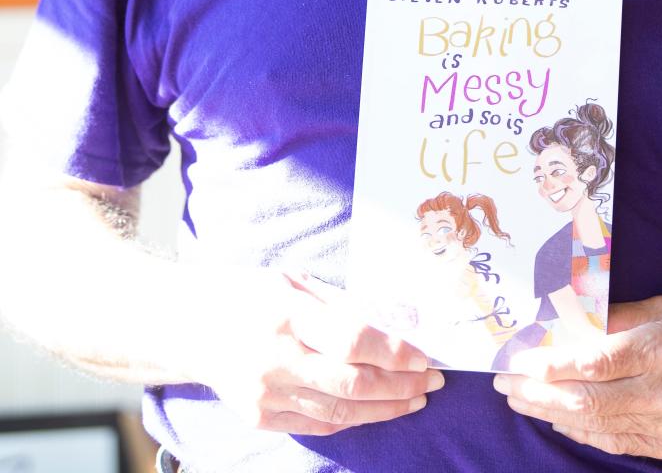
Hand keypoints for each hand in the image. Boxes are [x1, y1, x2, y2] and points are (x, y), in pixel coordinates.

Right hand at [186, 266, 442, 436]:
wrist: (185, 324)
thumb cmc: (245, 291)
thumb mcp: (291, 279)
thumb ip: (338, 303)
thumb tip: (391, 323)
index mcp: (285, 313)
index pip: (352, 340)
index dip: (394, 352)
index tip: (424, 354)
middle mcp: (275, 357)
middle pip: (352, 383)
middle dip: (401, 384)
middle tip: (434, 381)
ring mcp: (265, 393)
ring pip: (339, 412)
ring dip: (385, 408)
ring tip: (415, 398)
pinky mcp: (260, 416)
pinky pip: (317, 424)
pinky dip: (353, 420)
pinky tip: (378, 410)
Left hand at [493, 296, 661, 459]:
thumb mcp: (658, 307)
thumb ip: (610, 318)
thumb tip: (560, 323)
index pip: (595, 362)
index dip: (550, 364)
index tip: (518, 359)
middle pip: (588, 400)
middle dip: (539, 392)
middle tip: (505, 382)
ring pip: (597, 425)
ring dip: (551, 413)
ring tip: (520, 399)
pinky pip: (616, 441)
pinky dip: (582, 429)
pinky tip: (556, 417)